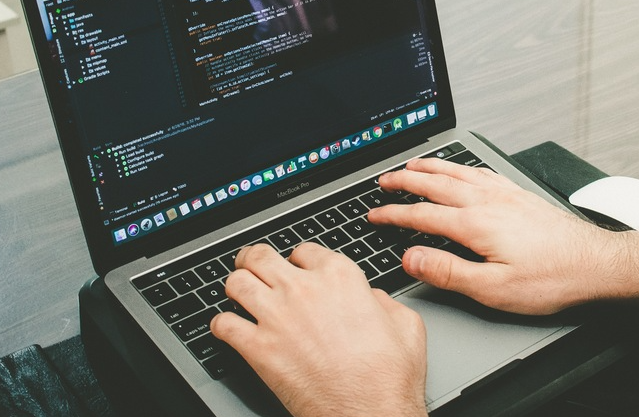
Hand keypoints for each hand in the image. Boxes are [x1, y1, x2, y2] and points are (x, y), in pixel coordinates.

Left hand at [210, 243, 426, 416]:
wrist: (369, 412)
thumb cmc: (389, 375)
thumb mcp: (406, 323)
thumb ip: (383, 301)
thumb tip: (371, 299)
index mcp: (340, 277)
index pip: (304, 250)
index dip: (299, 259)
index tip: (297, 267)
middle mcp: (304, 290)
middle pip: (260, 257)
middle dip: (253, 259)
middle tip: (251, 265)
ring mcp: (276, 317)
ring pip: (236, 283)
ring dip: (235, 285)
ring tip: (237, 291)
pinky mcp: (258, 349)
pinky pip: (223, 324)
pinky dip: (221, 324)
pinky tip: (228, 327)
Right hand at [370, 157, 626, 314]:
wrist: (597, 264)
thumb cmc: (552, 279)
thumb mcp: (494, 289)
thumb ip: (449, 272)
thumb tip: (412, 258)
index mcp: (477, 224)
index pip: (423, 215)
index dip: (394, 215)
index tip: (374, 214)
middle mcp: (490, 202)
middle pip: (437, 184)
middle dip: (406, 181)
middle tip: (384, 180)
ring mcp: (507, 195)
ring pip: (460, 173)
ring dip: (432, 167)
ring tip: (413, 164)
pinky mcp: (521, 196)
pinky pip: (483, 173)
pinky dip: (463, 167)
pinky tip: (462, 170)